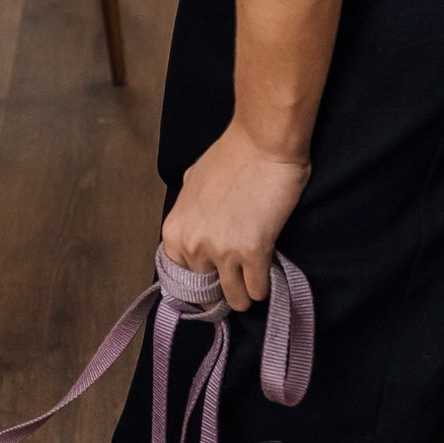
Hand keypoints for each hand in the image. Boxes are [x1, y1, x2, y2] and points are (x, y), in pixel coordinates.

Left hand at [157, 120, 310, 311]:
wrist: (262, 144)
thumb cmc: (231, 156)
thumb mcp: (192, 184)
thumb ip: (189, 214)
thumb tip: (195, 227)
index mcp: (174, 231)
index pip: (180, 278)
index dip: (200, 281)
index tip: (213, 281)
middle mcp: (193, 245)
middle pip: (206, 292)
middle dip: (222, 289)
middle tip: (236, 281)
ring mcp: (222, 251)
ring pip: (234, 298)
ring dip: (245, 295)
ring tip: (253, 284)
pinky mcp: (252, 252)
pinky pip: (257, 289)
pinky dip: (264, 287)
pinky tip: (269, 275)